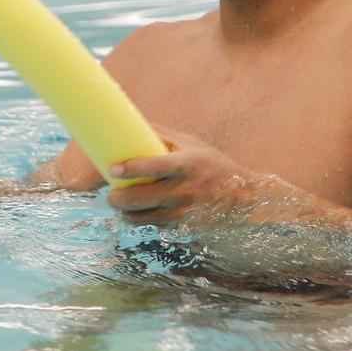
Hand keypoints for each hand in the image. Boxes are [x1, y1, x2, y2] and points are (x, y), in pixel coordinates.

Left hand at [107, 125, 290, 223]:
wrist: (241, 195)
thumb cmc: (211, 164)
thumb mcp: (191, 144)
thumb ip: (161, 136)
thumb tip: (129, 124)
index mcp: (187, 164)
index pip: (156, 167)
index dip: (132, 168)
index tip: (113, 168)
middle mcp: (185, 190)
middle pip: (142, 198)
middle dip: (118, 198)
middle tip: (110, 193)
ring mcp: (183, 211)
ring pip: (142, 217)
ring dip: (124, 211)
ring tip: (118, 202)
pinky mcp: (182, 226)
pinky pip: (151, 226)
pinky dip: (137, 220)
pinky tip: (132, 212)